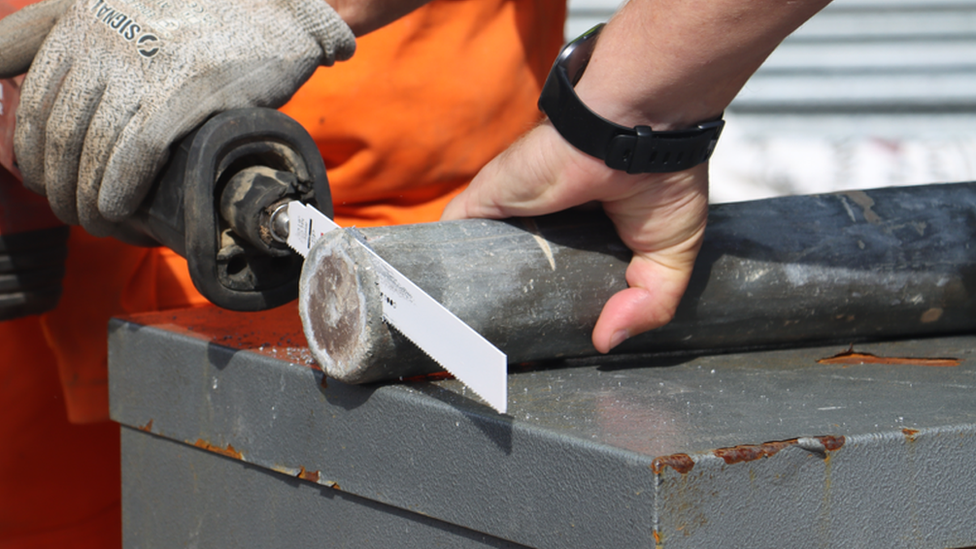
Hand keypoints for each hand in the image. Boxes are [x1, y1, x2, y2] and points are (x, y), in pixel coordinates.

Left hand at [0, 0, 354, 235]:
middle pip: (59, 134)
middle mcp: (104, 39)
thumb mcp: (113, 4)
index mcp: (80, 19)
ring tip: (98, 222)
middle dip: (59, 188)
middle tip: (74, 213)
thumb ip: (54, 29)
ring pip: (93, 149)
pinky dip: (121, 188)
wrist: (276, 6)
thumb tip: (7, 74)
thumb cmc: (199, 12)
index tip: (45, 182)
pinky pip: (136, 152)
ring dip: (88, 199)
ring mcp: (145, 65)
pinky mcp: (187, 91)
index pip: (32, 103)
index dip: (31, 155)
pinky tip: (120, 208)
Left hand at [442, 121, 708, 352]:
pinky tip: (441, 309)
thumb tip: (606, 342)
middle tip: (513, 351)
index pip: (558, 279)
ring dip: (475, 294)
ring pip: (481, 260)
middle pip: (516, 273)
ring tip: (469, 343)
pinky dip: (445, 270)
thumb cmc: (664, 177)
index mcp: (585, 234)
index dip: (553, 311)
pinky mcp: (487, 200)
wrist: (638, 130)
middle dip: (510, 309)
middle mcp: (545, 221)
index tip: (548, 345)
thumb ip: (648, 303)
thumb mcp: (670, 255)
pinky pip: (452, 238)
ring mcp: (512, 211)